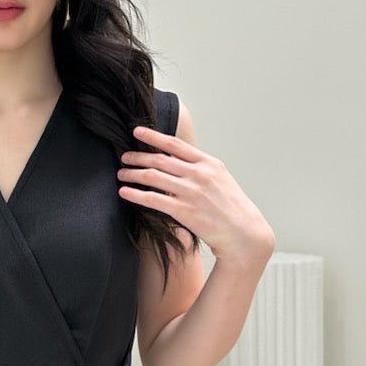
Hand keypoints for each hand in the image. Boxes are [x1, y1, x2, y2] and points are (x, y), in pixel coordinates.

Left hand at [117, 124, 274, 263]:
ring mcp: (190, 192)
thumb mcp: (220, 180)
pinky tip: (124, 192)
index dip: (153, 136)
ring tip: (121, 174)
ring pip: (152, 177)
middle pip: (159, 160)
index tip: (137, 131)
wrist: (243, 233)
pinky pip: (152, 199)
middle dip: (137, 156)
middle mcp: (198, 174)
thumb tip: (177, 162)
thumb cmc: (232, 208)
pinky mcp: (183, 211)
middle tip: (124, 156)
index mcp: (208, 163)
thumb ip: (200, 169)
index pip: (175, 145)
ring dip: (132, 174)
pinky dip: (135, 194)